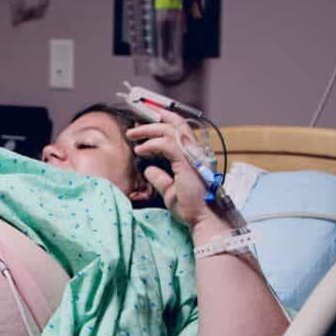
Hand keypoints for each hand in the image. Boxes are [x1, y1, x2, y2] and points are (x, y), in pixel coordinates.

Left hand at [125, 108, 217, 228]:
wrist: (203, 218)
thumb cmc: (191, 207)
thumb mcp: (169, 190)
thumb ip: (160, 178)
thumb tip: (149, 169)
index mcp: (192, 154)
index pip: (178, 128)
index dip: (162, 119)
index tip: (144, 120)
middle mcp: (194, 151)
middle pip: (175, 123)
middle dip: (153, 117)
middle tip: (134, 123)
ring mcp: (192, 155)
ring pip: (169, 130)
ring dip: (147, 129)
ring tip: (132, 134)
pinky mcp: (186, 162)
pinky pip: (166, 144)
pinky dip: (151, 144)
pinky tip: (140, 149)